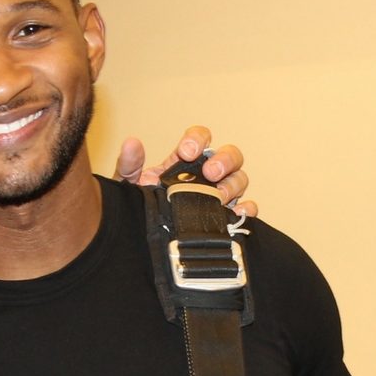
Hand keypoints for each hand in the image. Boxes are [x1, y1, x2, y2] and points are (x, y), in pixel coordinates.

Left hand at [113, 126, 256, 216]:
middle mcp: (207, 174)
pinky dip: (247, 209)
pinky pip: (246, 210)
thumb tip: (131, 144)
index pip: (200, 138)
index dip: (198, 139)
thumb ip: (129, 164)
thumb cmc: (139, 206)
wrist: (142, 238)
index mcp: (184, 161)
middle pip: (229, 155)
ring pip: (239, 179)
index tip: (186, 151)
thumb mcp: (129, 185)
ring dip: (232, 185)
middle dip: (224, 160)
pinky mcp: (227, 217)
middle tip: (210, 173)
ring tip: (218, 197)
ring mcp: (220, 194)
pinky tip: (236, 213)